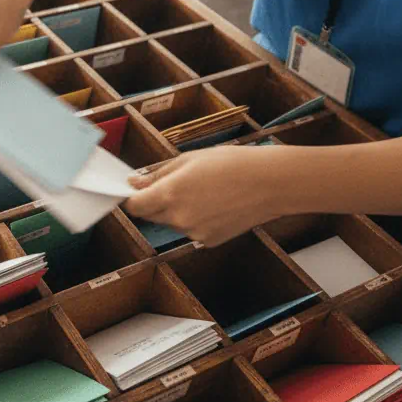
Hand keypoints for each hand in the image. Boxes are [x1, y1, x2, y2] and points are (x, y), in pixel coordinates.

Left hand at [124, 146, 284, 246]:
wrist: (270, 183)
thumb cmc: (232, 164)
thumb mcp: (188, 160)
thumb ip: (157, 175)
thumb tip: (134, 184)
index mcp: (170, 194)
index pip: (134, 206)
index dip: (131, 199)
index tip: (133, 191)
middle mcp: (179, 218)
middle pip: (150, 216)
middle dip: (154, 202)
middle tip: (174, 185)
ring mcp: (194, 233)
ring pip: (171, 223)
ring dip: (176, 210)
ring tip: (202, 192)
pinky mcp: (208, 241)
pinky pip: (190, 231)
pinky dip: (194, 220)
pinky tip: (214, 205)